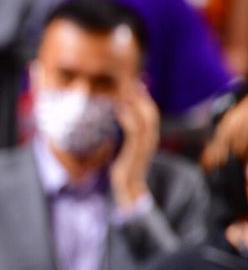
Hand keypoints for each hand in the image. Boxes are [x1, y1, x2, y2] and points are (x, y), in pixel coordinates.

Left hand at [109, 81, 158, 210]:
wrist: (128, 187)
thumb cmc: (126, 166)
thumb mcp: (128, 147)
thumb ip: (128, 134)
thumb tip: (121, 118)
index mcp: (150, 137)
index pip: (151, 112)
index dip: (145, 97)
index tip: (137, 83)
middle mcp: (151, 139)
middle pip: (151, 112)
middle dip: (143, 96)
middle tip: (132, 82)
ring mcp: (145, 146)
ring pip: (145, 120)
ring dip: (135, 104)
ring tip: (125, 91)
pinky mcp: (135, 152)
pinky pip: (134, 132)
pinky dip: (128, 119)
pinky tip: (118, 110)